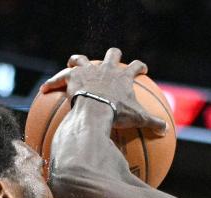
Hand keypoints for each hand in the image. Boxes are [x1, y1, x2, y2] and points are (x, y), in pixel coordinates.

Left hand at [41, 47, 166, 134]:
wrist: (96, 109)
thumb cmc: (117, 113)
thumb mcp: (138, 119)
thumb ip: (152, 123)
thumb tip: (166, 130)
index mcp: (123, 77)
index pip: (136, 67)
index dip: (140, 67)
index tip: (142, 69)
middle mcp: (107, 69)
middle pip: (112, 54)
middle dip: (113, 55)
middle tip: (112, 59)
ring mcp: (88, 70)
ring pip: (82, 58)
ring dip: (78, 61)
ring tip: (73, 64)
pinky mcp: (72, 76)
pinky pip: (59, 77)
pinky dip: (52, 82)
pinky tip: (44, 89)